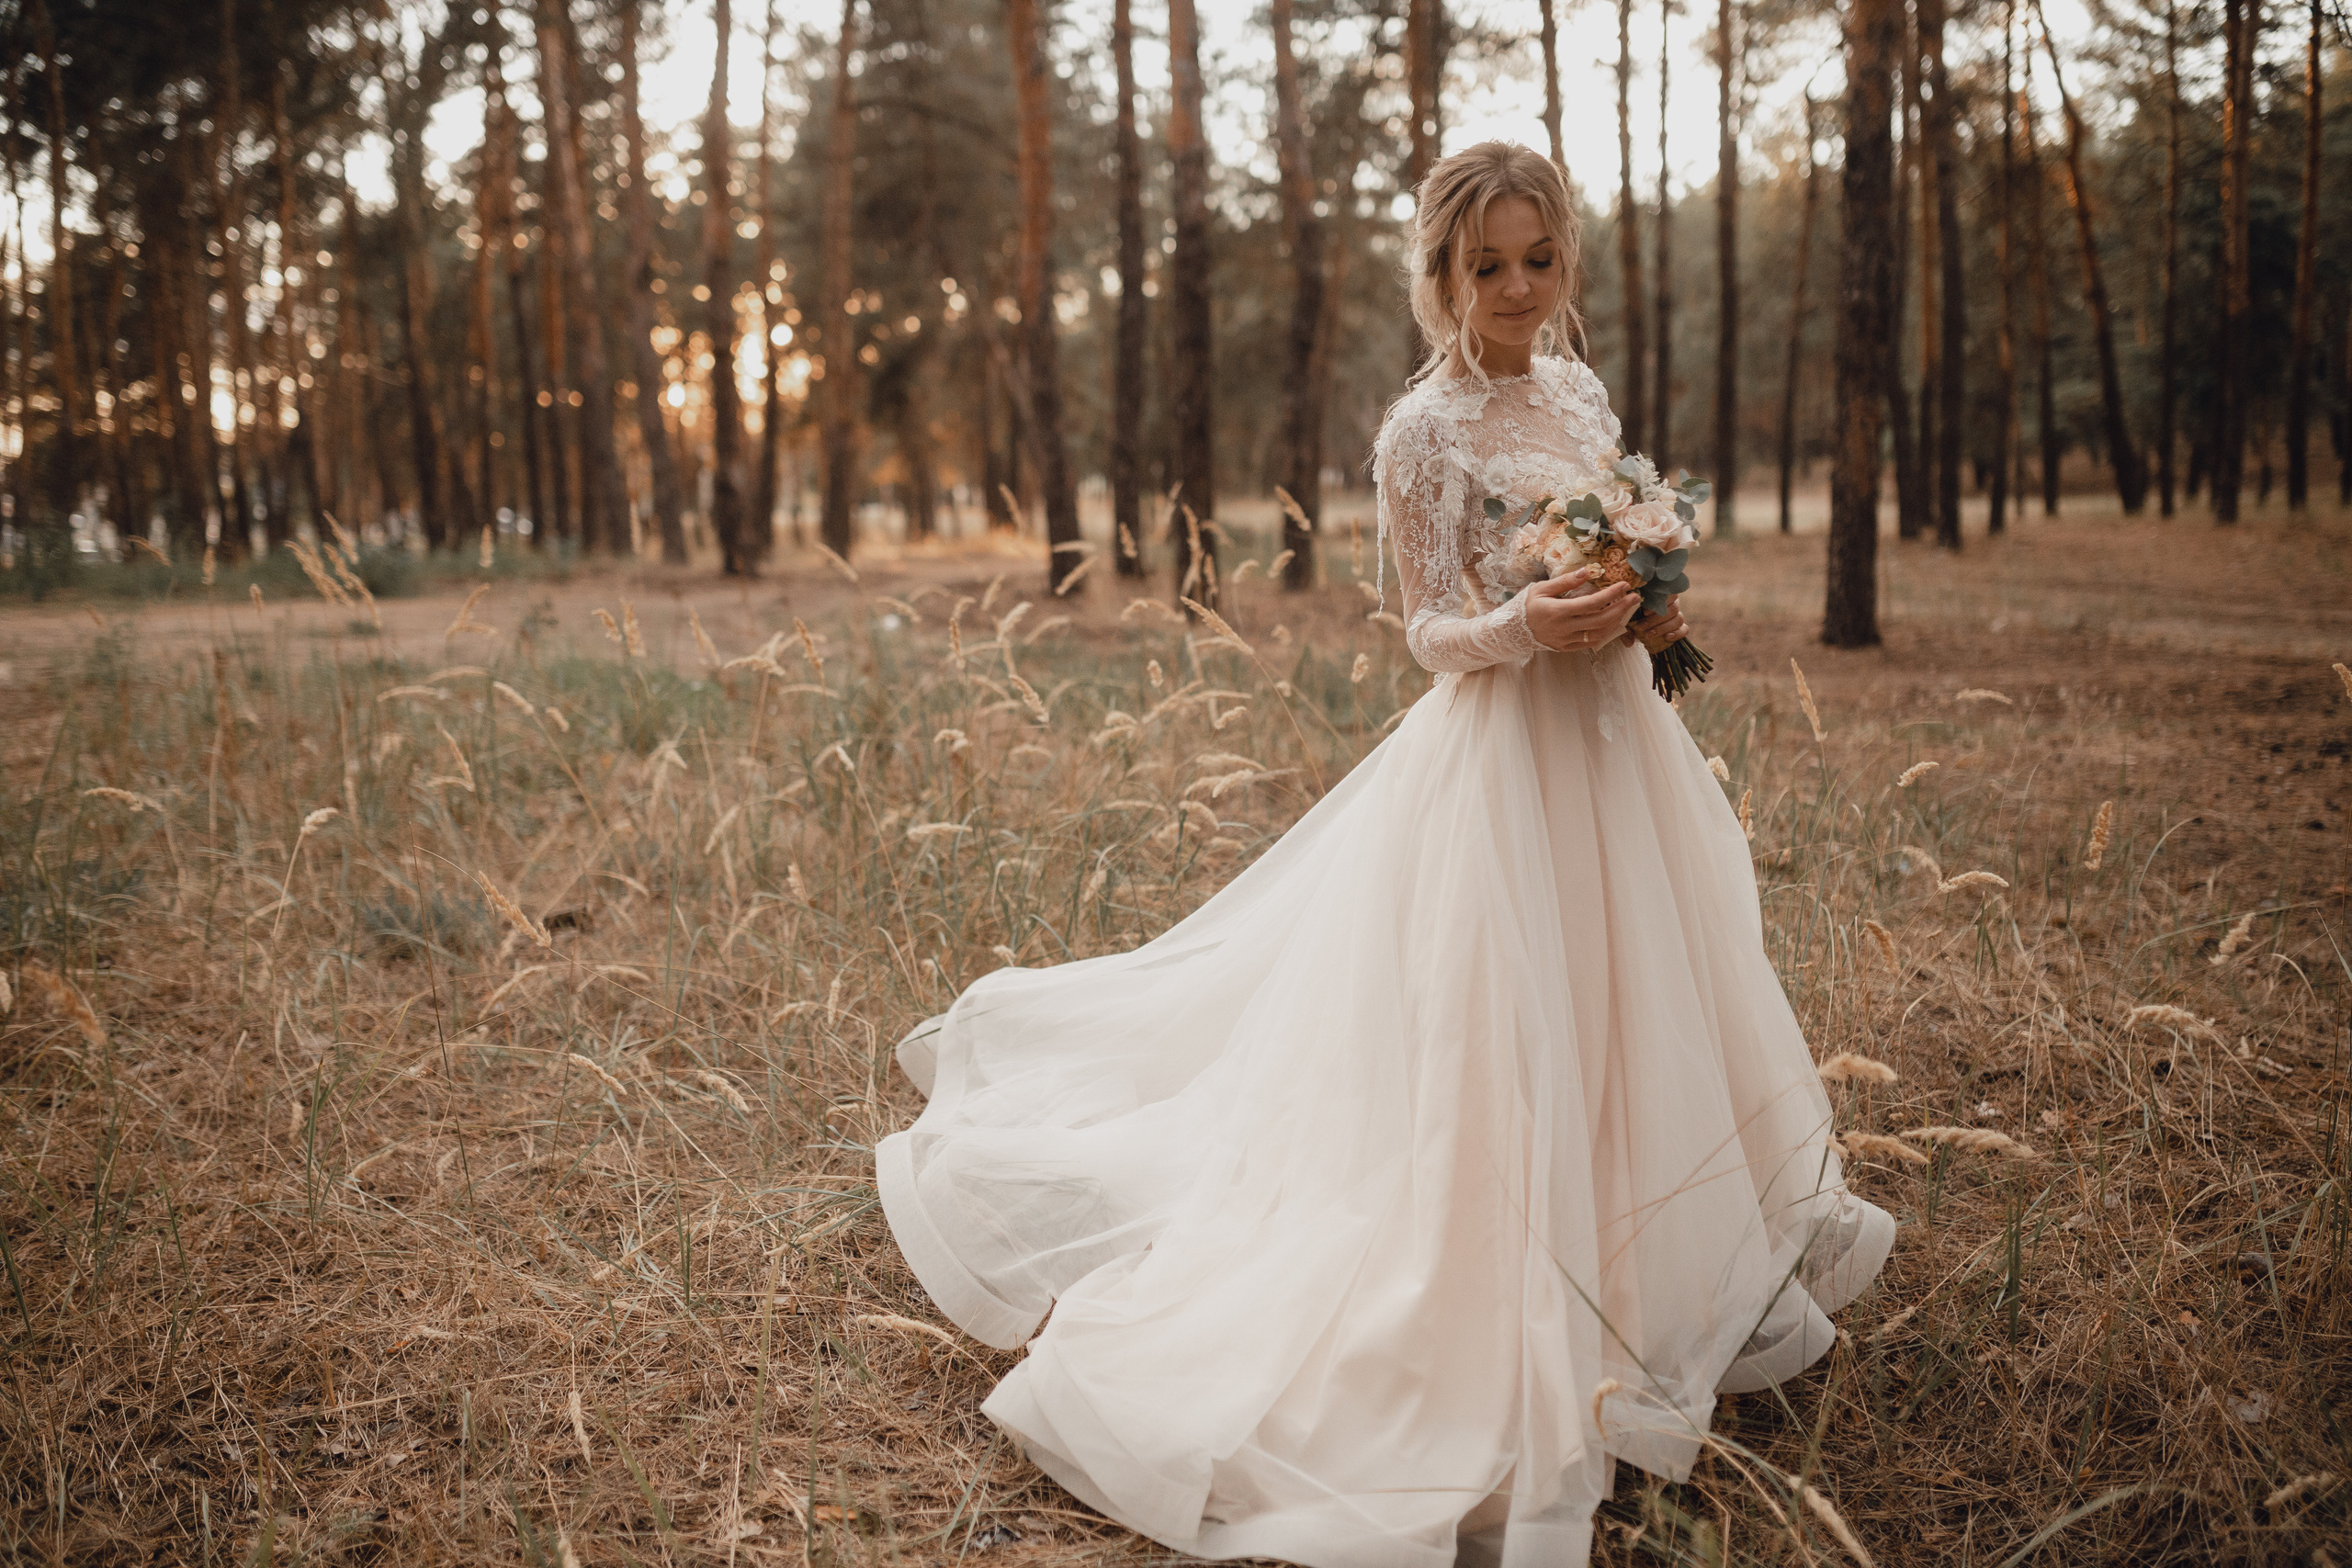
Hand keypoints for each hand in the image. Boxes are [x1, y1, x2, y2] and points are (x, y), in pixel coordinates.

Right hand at [1524, 569, 1638, 652]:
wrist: (1511, 631)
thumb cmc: (1526, 605)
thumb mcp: (1541, 588)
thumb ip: (1565, 581)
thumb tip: (1588, 571)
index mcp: (1559, 611)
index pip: (1592, 603)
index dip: (1611, 594)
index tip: (1624, 585)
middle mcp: (1565, 628)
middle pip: (1601, 620)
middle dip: (1621, 608)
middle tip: (1635, 597)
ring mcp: (1566, 640)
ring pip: (1599, 634)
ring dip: (1616, 622)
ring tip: (1626, 610)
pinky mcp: (1566, 648)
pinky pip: (1590, 643)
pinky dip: (1604, 634)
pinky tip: (1612, 624)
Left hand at [1622, 595, 1686, 649]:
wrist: (1637, 627)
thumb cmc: (1632, 615)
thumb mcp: (1627, 615)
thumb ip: (1628, 620)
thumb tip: (1630, 632)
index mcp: (1662, 595)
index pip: (1669, 592)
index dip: (1658, 602)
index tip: (1644, 612)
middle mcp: (1672, 603)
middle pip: (1673, 608)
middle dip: (1655, 619)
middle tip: (1641, 626)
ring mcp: (1677, 615)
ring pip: (1678, 619)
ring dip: (1662, 628)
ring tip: (1647, 635)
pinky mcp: (1680, 627)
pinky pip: (1685, 629)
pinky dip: (1677, 633)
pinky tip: (1666, 637)